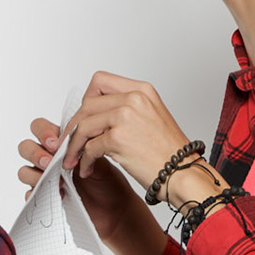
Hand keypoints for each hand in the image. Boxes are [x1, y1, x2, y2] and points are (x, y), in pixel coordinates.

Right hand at [15, 116, 142, 246]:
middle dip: (35, 153)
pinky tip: (59, 195)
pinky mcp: (45, 199)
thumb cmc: (109, 182)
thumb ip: (84, 145)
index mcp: (60, 144)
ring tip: (55, 180)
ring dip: (34, 174)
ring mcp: (44, 179)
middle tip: (50, 161)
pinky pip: (29, 196)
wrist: (115, 209)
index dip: (42, 132)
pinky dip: (39, 195)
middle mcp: (49, 160)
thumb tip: (71, 136)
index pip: (39, 129)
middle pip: (25, 148)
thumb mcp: (100, 158)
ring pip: (23, 171)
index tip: (55, 143)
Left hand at [58, 71, 194, 195]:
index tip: (82, 118)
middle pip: (86, 105)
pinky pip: (88, 148)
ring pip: (83, 126)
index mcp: (142, 90)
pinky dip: (83, 161)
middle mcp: (134, 99)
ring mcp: (125, 117)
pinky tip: (86, 168)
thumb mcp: (150, 116)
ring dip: (73, 146)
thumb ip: (125, 108)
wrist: (184, 173)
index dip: (86, 100)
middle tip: (70, 143)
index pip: (99, 81)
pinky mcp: (118, 138)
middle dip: (74, 126)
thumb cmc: (168, 152)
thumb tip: (93, 114)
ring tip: (73, 159)